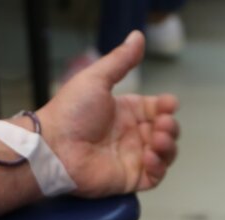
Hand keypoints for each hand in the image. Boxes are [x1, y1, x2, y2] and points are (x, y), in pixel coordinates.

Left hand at [37, 31, 179, 197]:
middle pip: (165, 132)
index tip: (169, 104)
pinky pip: (154, 177)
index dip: (166, 107)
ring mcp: (131, 159)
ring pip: (164, 155)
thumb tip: (138, 36)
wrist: (54, 148)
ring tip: (158, 139)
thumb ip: (120, 61)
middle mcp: (131, 136)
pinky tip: (149, 157)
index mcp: (125, 113)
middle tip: (162, 124)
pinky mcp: (129, 179)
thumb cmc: (71, 113)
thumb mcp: (96, 79)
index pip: (156, 110)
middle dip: (170, 127)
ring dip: (168, 146)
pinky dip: (159, 167)